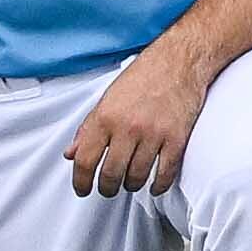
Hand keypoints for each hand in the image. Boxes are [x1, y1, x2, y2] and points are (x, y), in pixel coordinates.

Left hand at [63, 35, 217, 198]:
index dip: (80, 181)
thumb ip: (88, 129)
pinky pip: (165, 172)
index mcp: (105, 117)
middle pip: (111, 174)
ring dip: (131, 185)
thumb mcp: (107, 100)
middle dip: (107, 188)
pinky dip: (158, 184)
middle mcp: (127, 127)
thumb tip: (72, 153)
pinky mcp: (176, 137)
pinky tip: (154, 185)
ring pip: (137, 176)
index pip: (85, 160)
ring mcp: (153, 133)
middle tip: (108, 189)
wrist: (179, 61)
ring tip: (130, 183)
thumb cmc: (143, 78)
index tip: (83, 189)